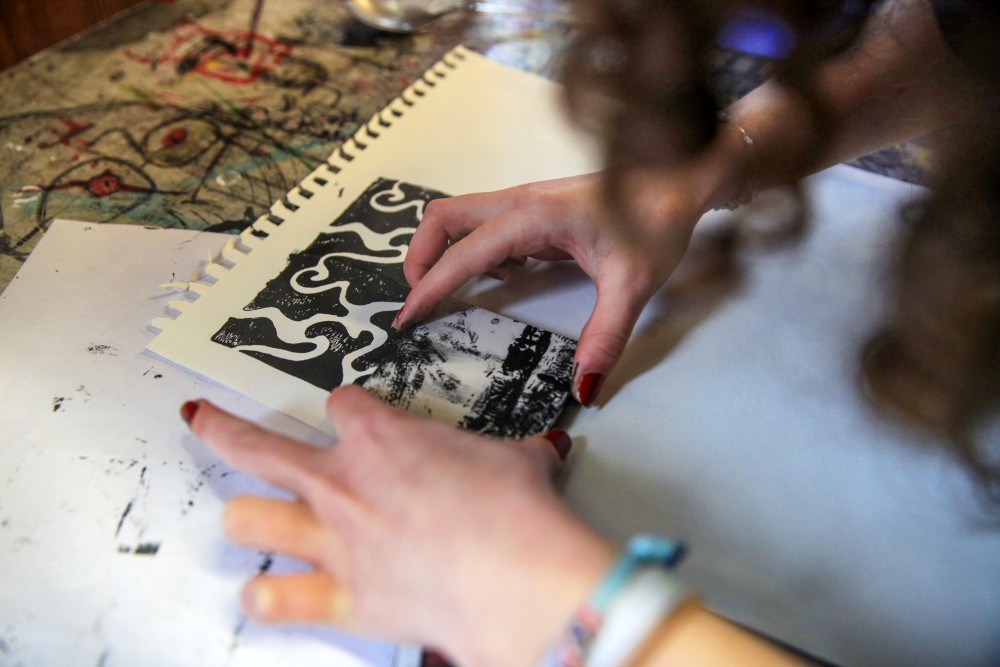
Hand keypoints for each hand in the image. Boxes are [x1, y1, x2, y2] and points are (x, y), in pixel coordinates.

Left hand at [183, 386, 614, 666]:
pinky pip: (277, 599)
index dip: (348, 408)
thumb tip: (544, 451)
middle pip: (260, 446)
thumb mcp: (521, 463)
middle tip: (201, 417)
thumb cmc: (514, 513)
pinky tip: (263, 591)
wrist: (517, 579)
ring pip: (250, 517)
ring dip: (248, 516)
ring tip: (247, 514)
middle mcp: (343, 484)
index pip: (344, 405)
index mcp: (383, 439)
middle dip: (224, 428)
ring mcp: (334, 541)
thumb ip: (520, 454)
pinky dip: (268, 596)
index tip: (353, 414)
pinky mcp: (340, 597)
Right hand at [397, 171, 707, 405]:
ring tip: (460, 294)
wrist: (684, 177)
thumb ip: (605, 336)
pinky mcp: (536, 210)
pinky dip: (475, 251)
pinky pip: (485, 226)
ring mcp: (526, 203)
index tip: (405, 319)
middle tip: (424, 303)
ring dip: (444, 252)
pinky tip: (506, 276)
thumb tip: (583, 385)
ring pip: (460, 218)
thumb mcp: (633, 283)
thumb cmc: (659, 219)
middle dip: (421, 258)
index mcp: (533, 216)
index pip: (462, 253)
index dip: (429, 287)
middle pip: (443, 219)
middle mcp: (520, 203)